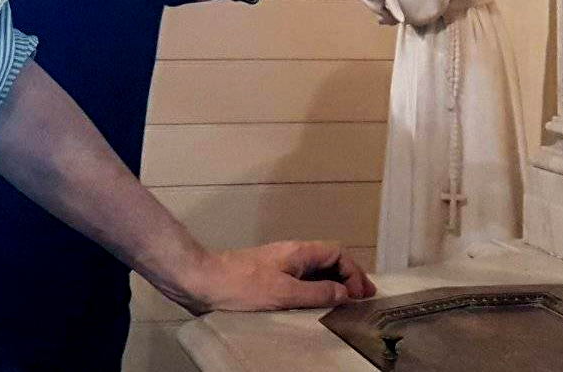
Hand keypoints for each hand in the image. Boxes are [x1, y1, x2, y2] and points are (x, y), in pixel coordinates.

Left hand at [170, 241, 377, 314]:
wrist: (202, 282)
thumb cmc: (239, 285)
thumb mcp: (284, 292)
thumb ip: (317, 292)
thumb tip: (344, 293)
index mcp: (298, 252)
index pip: (337, 254)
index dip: (354, 272)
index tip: (361, 295)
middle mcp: (291, 256)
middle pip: (328, 262)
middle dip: (347, 279)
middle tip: (361, 301)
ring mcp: (279, 267)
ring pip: (314, 273)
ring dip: (331, 287)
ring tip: (343, 307)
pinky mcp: (267, 281)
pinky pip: (299, 284)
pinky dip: (313, 294)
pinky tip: (314, 310)